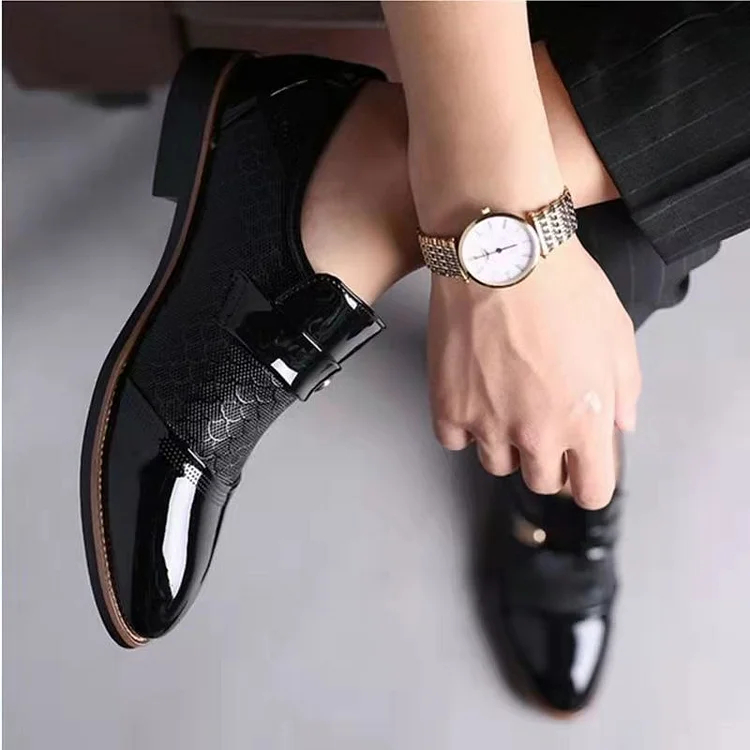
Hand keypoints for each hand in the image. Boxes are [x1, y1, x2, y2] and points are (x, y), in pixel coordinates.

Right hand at [428, 235, 639, 509]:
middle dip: (550, 459)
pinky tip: (474, 397)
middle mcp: (536, 433)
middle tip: (544, 423)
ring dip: (505, 443)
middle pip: (542, 482)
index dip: (589, 481)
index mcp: (584, 420)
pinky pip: (454, 440)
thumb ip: (625, 390)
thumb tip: (618, 422)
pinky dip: (464, 426)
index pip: (591, 491)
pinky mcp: (448, 405)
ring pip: (496, 464)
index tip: (582, 467)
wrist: (501, 253)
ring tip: (506, 403)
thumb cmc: (562, 286)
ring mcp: (487, 422)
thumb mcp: (618, 334)